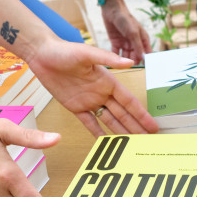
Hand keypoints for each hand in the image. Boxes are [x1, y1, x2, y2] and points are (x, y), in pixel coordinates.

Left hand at [27, 37, 158, 136]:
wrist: (42, 54)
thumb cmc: (65, 50)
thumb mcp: (87, 53)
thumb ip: (108, 58)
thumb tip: (131, 61)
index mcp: (108, 81)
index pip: (129, 101)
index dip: (141, 114)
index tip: (153, 126)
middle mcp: (101, 93)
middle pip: (122, 114)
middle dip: (135, 127)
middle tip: (149, 143)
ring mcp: (89, 101)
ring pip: (109, 120)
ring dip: (121, 132)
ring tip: (133, 146)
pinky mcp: (75, 107)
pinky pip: (89, 122)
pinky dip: (97, 133)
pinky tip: (106, 143)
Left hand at [101, 1, 151, 62]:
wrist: (112, 10)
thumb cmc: (126, 19)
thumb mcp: (133, 33)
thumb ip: (137, 45)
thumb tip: (142, 58)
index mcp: (143, 40)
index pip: (147, 53)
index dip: (146, 61)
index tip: (145, 69)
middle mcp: (135, 43)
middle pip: (136, 56)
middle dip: (133, 62)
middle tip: (129, 67)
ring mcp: (125, 43)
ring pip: (126, 56)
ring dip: (124, 61)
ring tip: (121, 65)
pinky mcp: (116, 43)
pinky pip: (117, 53)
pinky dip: (115, 57)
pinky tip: (113, 62)